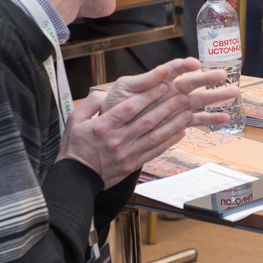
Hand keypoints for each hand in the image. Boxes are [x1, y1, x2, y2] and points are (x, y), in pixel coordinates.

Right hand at [58, 59, 235, 187]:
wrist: (77, 178)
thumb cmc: (75, 147)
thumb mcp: (74, 121)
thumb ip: (90, 104)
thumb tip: (103, 92)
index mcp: (104, 126)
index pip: (130, 108)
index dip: (148, 95)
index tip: (162, 84)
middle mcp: (117, 140)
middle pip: (147, 120)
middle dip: (167, 106)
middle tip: (183, 94)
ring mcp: (127, 153)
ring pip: (155, 136)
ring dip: (173, 123)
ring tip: (188, 111)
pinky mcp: (133, 164)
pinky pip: (155, 151)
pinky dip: (169, 141)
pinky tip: (181, 132)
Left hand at [103, 57, 236, 125]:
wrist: (113, 129)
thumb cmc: (117, 105)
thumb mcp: (123, 89)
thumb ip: (142, 81)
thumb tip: (159, 70)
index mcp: (158, 79)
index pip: (174, 68)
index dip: (184, 65)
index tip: (195, 64)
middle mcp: (171, 90)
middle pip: (193, 82)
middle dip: (208, 78)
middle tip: (223, 75)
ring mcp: (177, 106)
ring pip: (200, 99)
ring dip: (217, 96)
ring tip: (233, 92)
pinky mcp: (179, 121)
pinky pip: (197, 120)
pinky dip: (211, 119)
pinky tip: (225, 117)